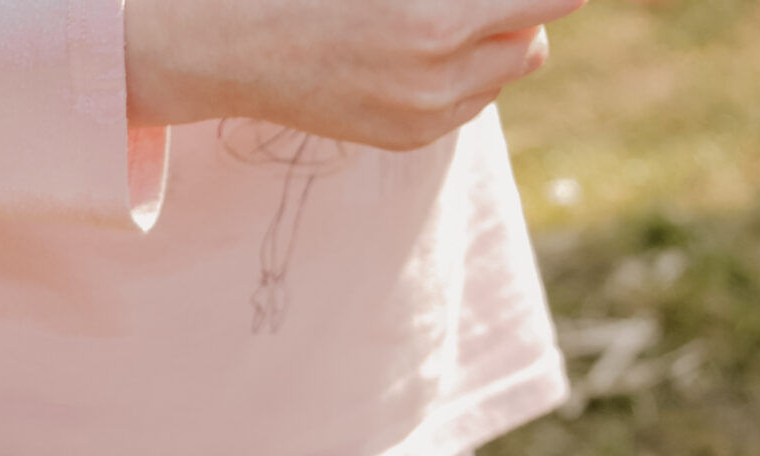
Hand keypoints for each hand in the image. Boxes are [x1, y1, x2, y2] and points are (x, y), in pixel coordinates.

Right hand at [124, 0, 583, 149]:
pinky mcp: (407, 137)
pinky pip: (467, 104)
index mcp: (434, 18)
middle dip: (520, 14)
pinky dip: (460, 75)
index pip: (544, 0)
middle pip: (534, 44)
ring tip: (438, 16)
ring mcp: (425, 114)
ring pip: (503, 78)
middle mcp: (438, 74)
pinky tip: (410, 49)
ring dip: (492, 45)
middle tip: (488, 1)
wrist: (215, 42)